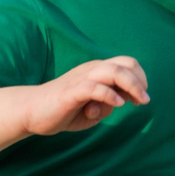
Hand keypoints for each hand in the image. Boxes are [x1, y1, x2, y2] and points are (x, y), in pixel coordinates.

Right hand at [22, 56, 149, 136]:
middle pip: (126, 63)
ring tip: (137, 102)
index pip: (127, 64)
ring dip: (132, 85)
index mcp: (97, 71)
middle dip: (140, 81)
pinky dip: (111, 95)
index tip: (139, 99)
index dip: (139, 79)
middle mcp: (92, 70)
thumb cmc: (61, 111)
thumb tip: (118, 102)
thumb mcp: (91, 112)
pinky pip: (96, 88)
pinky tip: (117, 105)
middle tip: (143, 101)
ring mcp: (82, 79)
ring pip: (114, 71)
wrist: (31, 112)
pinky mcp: (72, 91)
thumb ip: (106, 105)